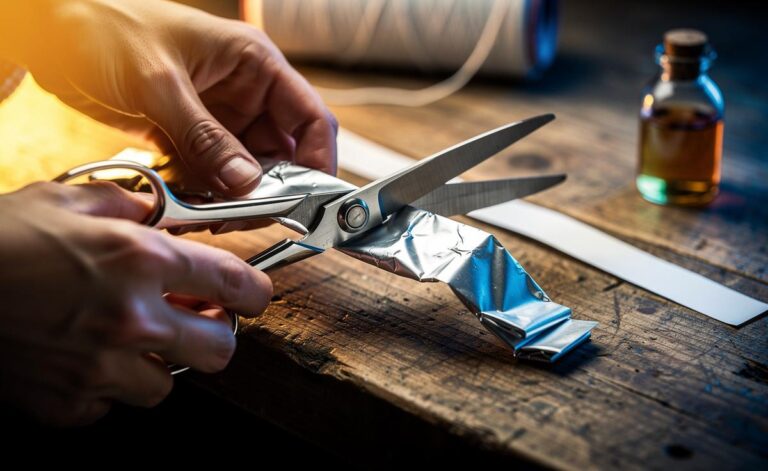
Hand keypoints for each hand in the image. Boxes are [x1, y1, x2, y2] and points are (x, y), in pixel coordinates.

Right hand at [0, 181, 271, 424]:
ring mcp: (99, 368)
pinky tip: (86, 360)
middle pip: (219, 350)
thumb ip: (128, 203)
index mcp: (139, 260)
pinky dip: (106, 388)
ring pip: (166, 387)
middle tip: (196, 320)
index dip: (256, 291)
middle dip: (215, 335)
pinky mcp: (65, 403)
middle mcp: (130, 318)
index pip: (237, 284)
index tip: (253, 294)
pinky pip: (110, 406)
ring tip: (131, 340)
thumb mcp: (67, 197)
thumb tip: (156, 212)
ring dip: (158, 364)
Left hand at [7, 0, 336, 195]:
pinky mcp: (189, 135)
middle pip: (280, 154)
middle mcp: (244, 93)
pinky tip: (190, 207)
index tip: (307, 201)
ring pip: (244, 171)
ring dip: (232, 198)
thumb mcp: (159, 83)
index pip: (309, 119)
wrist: (54, 28)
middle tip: (245, 216)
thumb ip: (205, 136)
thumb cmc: (108, 27)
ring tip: (211, 215)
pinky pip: (210, 174)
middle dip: (268, 190)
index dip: (317, 162)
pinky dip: (204, 195)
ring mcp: (217, 117)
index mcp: (254, 65)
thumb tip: (246, 183)